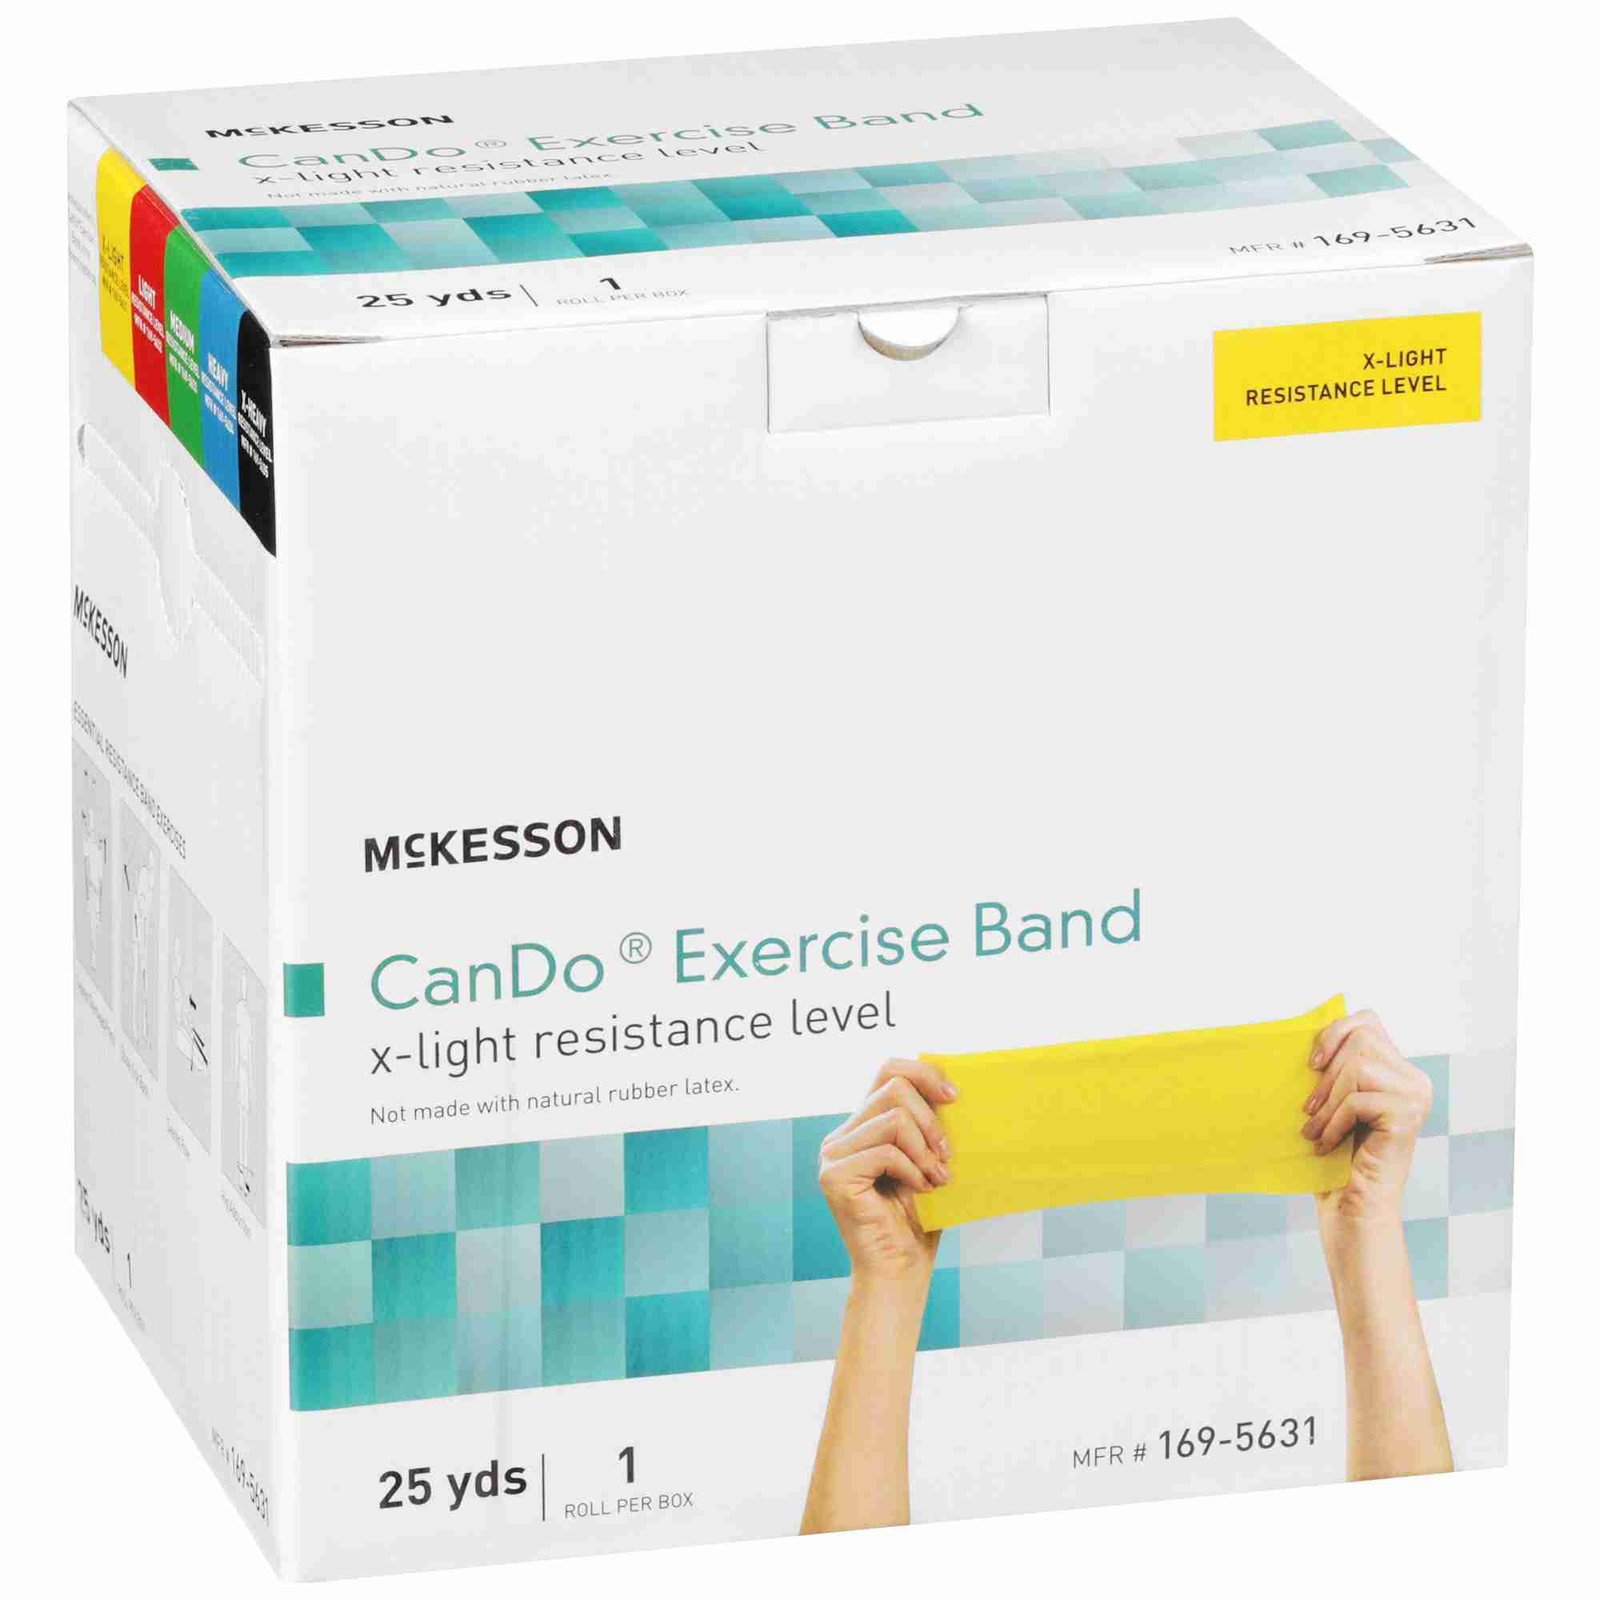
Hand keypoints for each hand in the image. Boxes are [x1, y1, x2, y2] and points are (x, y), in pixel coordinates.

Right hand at [818, 1059, 956, 1284]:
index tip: (954, 1097)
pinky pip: (886, 1150)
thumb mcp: (929, 1160)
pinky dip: (913, 1169)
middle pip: (893, 1088)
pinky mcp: (834, 1176)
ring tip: (937, 1177)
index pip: (887, 1070)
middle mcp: (840, 1136)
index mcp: (860, 1127)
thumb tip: (953, 1086)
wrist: (901, 1272)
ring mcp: (833, 1156)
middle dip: (932, 1120)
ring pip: (893, 1118)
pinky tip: (921, 1191)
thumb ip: (929, 1124)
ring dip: (925, 1149)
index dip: (924, 1073)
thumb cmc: (919, 1220)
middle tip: (947, 1156)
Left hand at [1301, 1010, 1432, 1237]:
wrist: (1353, 1208)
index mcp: (1398, 1070)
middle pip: (1360, 1040)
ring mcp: (1415, 1097)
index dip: (1335, 1032)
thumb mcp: (1333, 1100)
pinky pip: (1357, 1100)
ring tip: (1313, 1130)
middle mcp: (1415, 1080)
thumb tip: (1305, 1028)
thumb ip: (1333, 1065)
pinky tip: (1325, 1145)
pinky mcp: (1407, 1116)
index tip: (1312, 1063)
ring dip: (1327, 1102)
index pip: (1367, 1022)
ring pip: (1358, 1067)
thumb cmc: (1337, 1155)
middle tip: (1308, 1109)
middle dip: (1326, 1075)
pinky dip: (1333, 1122)